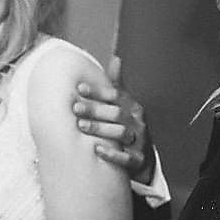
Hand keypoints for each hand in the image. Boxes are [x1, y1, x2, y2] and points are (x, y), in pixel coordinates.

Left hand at [73, 56, 153, 184]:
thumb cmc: (129, 128)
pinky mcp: (138, 161)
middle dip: (95, 109)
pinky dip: (112, 154)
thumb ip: (118, 86)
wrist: (144, 160)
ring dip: (100, 129)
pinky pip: (127, 158)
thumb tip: (116, 58)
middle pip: (117, 113)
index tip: (79, 87)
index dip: (98, 91)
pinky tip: (96, 150)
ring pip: (121, 133)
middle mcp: (138, 123)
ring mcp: (140, 142)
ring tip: (80, 126)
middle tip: (75, 107)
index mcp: (133, 108)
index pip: (116, 96)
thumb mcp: (125, 106)